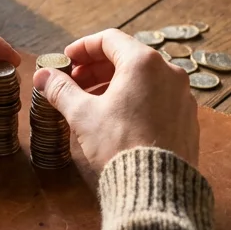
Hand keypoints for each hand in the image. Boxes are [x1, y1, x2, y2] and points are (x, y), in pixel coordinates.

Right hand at [32, 28, 199, 167]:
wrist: (157, 190)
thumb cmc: (119, 146)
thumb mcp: (82, 115)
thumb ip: (61, 90)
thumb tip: (43, 76)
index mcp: (143, 63)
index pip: (109, 39)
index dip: (82, 48)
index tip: (66, 61)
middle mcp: (169, 73)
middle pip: (127, 57)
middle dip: (96, 68)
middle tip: (74, 83)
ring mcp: (182, 96)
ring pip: (144, 79)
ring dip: (114, 84)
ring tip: (91, 103)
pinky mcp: (187, 118)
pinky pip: (158, 98)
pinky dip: (135, 99)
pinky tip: (117, 119)